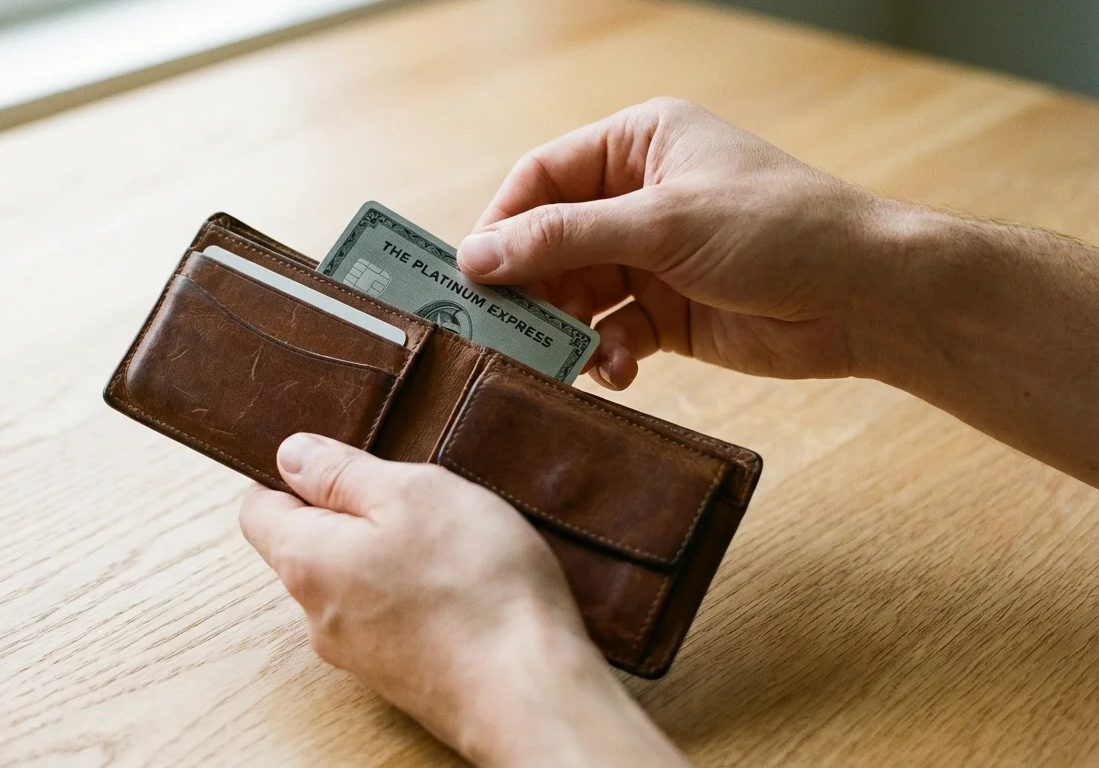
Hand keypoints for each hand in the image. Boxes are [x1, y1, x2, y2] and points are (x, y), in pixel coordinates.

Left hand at [240, 434, 688, 766]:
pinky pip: (391, 615)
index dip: (292, 476)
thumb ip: (342, 472)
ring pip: (356, 581)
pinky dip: (417, 592)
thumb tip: (291, 456)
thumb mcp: (411, 492)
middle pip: (311, 545)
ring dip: (391, 553)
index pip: (258, 509)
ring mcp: (359, 652)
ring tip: (449, 539)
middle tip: (414, 494)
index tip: (340, 461)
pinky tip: (463, 583)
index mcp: (306, 562)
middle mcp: (317, 615)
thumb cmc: (473, 585)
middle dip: (353, 513)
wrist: (530, 690)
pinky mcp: (400, 674)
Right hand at [457, 97, 908, 387]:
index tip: (470, 274)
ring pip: (576, 294)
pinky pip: (610, 332)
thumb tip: (477, 255)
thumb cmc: (777, 230)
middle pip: (551, 242)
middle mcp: (638, 197)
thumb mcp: (663, 224)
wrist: (866, 298)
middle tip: (502, 331)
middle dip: (531, 288)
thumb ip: (565, 238)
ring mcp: (652, 257)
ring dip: (567, 330)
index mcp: (638, 145)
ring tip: (562, 360)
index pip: (542, 178)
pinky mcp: (667, 312)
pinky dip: (604, 353)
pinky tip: (615, 370)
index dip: (502, 224)